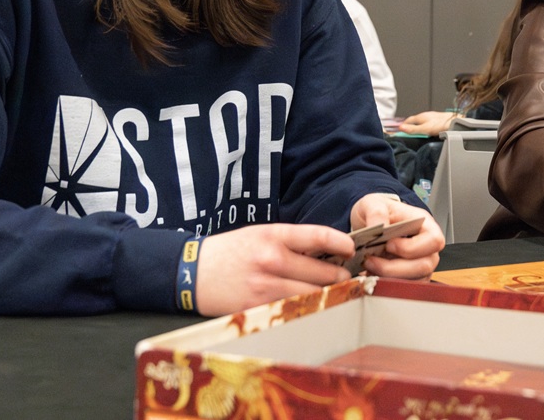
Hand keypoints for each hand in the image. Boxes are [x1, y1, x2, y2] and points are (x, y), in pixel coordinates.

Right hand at [194, 224, 354, 316]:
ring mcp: (265, 286)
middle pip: (322, 272)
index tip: (352, 249)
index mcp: (272, 235)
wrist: (191, 271)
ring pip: (312, 294)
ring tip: (335, 292)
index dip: (342, 243)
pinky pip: (292, 309)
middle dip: (340, 275)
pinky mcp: (258, 307)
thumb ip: (290, 241)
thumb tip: (325, 249)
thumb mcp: (259, 234)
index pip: (318, 236)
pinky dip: (305, 307)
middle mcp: (271, 259)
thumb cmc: (230, 251)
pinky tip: (312, 305)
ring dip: (328, 294)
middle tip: (348, 276)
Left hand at [350, 193, 444, 279]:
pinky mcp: (410, 277)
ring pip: (414, 281)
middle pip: (424, 266)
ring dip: (388, 277)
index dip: (412, 247)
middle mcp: (427, 247)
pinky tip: (372, 274)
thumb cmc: (379, 212)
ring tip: (369, 267)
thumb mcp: (373, 203)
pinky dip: (386, 284)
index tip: (389, 244)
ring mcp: (420, 264)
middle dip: (394, 268)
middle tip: (371, 261)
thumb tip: (378, 226)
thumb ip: (376, 212)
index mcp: (426, 225)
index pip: (434, 241)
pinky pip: (404, 288)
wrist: (370, 223)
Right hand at [398, 111, 458, 134]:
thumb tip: (401, 128)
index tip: (399, 129)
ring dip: (417, 126)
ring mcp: (432, 118)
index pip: (408, 120)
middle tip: (406, 132)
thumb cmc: (442, 124)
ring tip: (415, 132)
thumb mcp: (425, 129)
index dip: (403, 125)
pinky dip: (424, 127)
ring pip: (421, 122)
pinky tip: (427, 132)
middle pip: (415, 121)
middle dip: (410, 126)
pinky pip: (428, 123)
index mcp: (421, 116)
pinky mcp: (438, 120)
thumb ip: (413, 129)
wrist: (456, 121)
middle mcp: (426, 116)